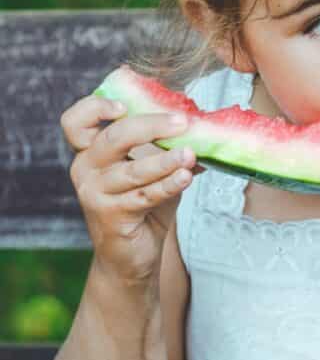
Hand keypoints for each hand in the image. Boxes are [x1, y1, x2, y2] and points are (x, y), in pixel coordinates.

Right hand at [60, 95, 202, 283]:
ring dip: (165, 161)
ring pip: (132, 170)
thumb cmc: (144, 205)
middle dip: (150, 126)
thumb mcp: (155, 170)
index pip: (76, 122)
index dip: (95, 107)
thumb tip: (205, 127)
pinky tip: (186, 177)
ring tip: (190, 154)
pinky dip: (168, 185)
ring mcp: (95, 194)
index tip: (125, 105)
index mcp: (91, 151)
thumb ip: (169, 147)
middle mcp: (86, 169)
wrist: (132, 255)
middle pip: (113, 138)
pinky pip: (144, 196)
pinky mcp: (111, 215)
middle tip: (182, 122)